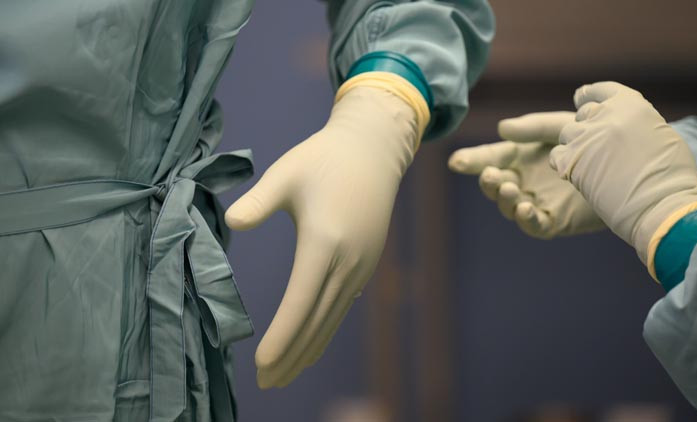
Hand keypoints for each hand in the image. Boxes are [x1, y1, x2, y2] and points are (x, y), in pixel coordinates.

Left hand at [225, 85, 420, 387]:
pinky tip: (310, 343)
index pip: (299, 305)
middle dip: (290, 357)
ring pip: (332, 320)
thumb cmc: (323, 158)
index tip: (260, 366)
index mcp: (324, 242)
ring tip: (284, 375)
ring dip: (307, 350)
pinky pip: (342, 307)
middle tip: (265, 385)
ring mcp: (361, 266)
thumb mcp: (285, 173)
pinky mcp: (366, 264)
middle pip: (316, 324)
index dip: (280, 339)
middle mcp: (347, 262)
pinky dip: (324, 331)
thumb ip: (258, 201)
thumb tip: (231, 222)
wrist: (373, 150)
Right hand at [448, 112, 603, 238]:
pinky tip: (526, 208)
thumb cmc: (595, 142)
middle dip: (488, 181)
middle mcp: (525, 180)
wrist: (631, 167)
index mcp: (522, 157)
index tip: (457, 162)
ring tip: (510, 188)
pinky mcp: (554, 221)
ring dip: (504, 198)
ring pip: (509, 205)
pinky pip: (534, 225)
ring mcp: (537, 202)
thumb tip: (501, 129)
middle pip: (495, 184)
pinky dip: (526, 219)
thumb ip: (533, 127)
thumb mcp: (562, 127)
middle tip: (491, 174)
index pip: (491, 157)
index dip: (472, 160)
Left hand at [552, 81, 696, 262]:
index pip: (603, 90)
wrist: (662, 204)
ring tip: (589, 164)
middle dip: (587, 126)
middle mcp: (605, 115)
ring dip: (575, 146)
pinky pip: (557, 156)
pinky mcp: (571, 161)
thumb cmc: (671, 176)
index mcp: (630, 104)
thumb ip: (638, 123)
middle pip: (584, 113)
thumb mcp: (661, 135)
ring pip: (567, 134)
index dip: (590, 95)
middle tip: (593, 145)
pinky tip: (575, 174)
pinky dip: (563, 164)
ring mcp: (586, 138)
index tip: (581, 97)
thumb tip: (627, 126)